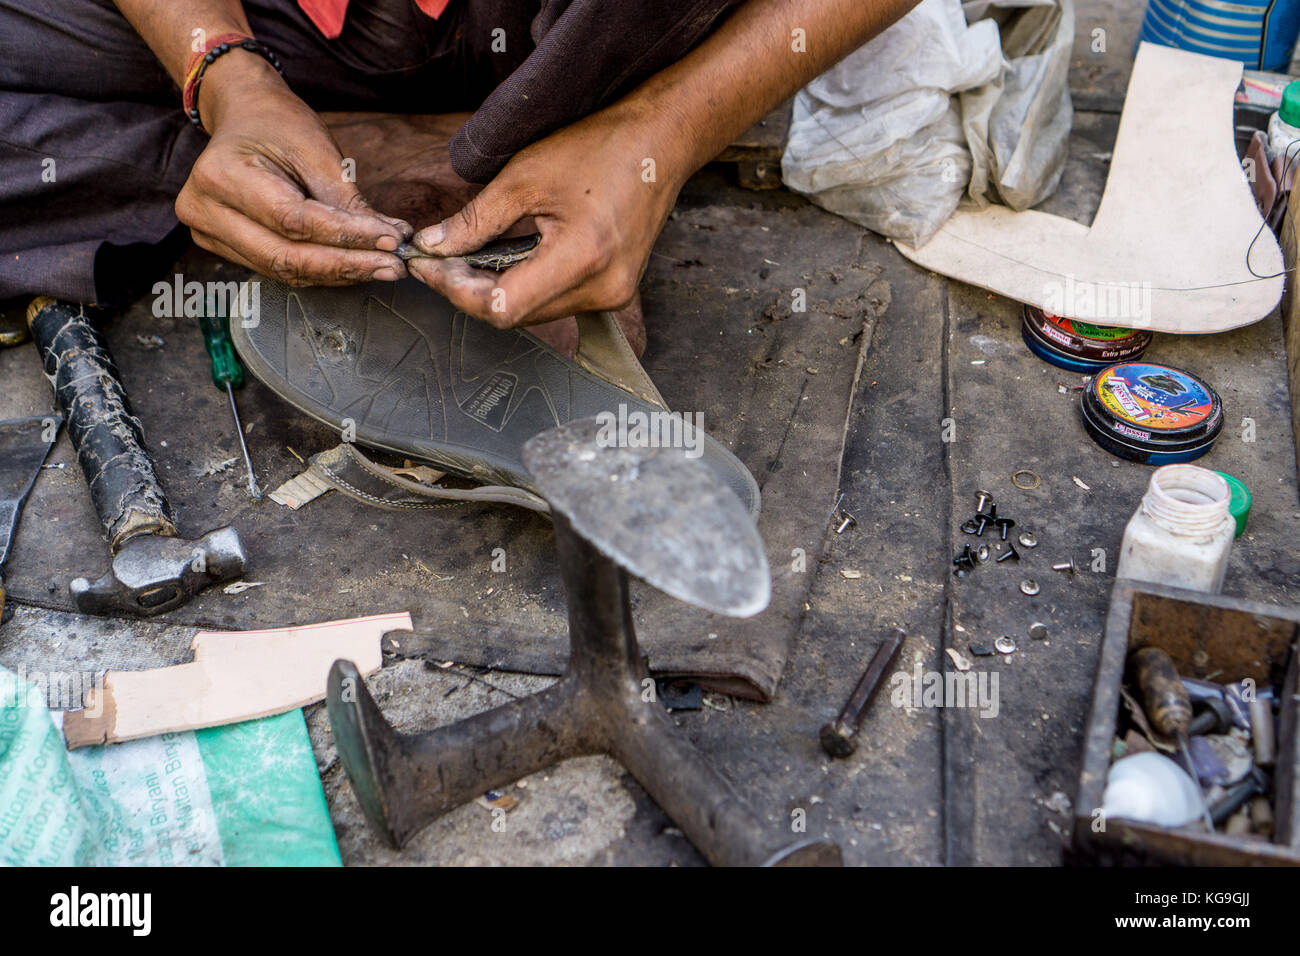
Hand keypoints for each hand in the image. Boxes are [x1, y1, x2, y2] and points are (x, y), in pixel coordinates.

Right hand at [175, 56, 410, 284]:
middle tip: (392, 266)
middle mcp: (204, 210)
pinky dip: (320, 271)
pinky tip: (354, 266)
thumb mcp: (317, 150)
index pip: (293, 221)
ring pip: (282, 270)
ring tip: (382, 267)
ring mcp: (207, 233)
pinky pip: (277, 269)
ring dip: (338, 274)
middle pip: (285, 256)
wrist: (243, 117)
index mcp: (222, 174)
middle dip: (346, 265)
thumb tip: (390, 239)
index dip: (347, 236)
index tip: (391, 241)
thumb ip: (348, 201)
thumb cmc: (277, 124)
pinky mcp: (222, 247)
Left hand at [406, 98, 689, 326]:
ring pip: (534, 313)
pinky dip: (525, 286)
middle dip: (471, 291)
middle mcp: (602, 289)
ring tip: (466, 259)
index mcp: (582, 258)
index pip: (504, 306)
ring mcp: (612, 295)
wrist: (659, 144)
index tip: (430, 269)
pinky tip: (505, 261)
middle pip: (517, 315)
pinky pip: (557, 301)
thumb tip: (433, 246)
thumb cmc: (600, 148)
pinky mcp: (614, 291)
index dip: (459, 292)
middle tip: (438, 261)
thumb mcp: (524, 176)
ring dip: (497, 291)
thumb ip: (474, 221)